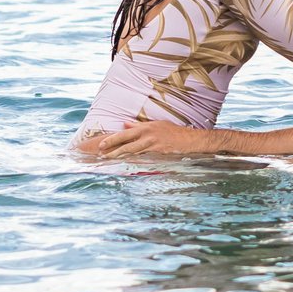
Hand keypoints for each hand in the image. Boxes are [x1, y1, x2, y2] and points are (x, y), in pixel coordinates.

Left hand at [97, 119, 214, 156]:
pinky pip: (144, 159)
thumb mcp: (156, 125)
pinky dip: (134, 163)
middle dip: (112, 150)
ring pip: (133, 152)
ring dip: (120, 157)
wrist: (191, 140)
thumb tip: (125, 124)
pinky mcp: (159, 153)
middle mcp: (148, 135)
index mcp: (146, 127)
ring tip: (109, 161)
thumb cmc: (174, 132)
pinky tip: (126, 167)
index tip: (102, 145)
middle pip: (126, 143)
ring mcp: (153, 145)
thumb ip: (139, 126)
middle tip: (101, 155)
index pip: (125, 133)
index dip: (112, 139)